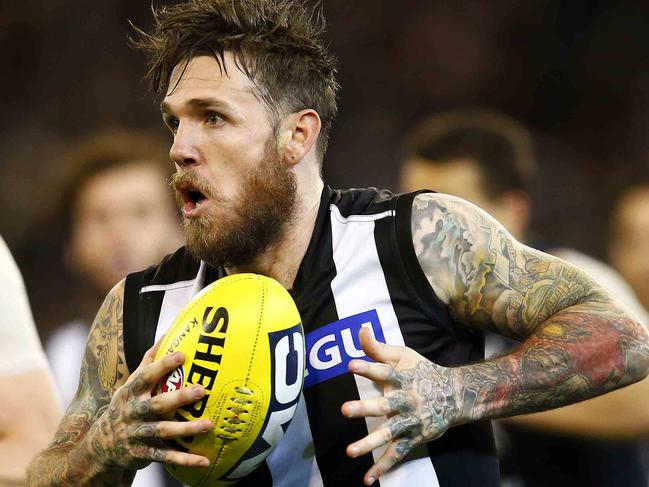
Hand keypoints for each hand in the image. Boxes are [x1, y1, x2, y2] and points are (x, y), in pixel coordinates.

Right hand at [84, 339, 212, 469]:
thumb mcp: (130, 385)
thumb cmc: (125, 407)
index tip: (182, 355)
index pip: (145, 376)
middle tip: (202, 390)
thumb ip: (147, 363)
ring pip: (163, 431)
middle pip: (157, 404)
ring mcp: (136, 434)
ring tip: (208, 424)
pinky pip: (165, 457)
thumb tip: (165, 336)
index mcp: (130, 393)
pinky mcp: (141, 454)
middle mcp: (132, 413)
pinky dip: (185, 459)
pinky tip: (204, 460)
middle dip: (179, 398)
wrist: (100, 446)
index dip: (162, 366)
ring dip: (186, 429)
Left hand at [341, 327, 459, 484]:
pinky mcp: (414, 438)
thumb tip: (360, 329)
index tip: (350, 364)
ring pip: (389, 434)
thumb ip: (378, 347)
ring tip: (350, 451)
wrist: (455, 394)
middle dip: (365, 408)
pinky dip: (383, 467)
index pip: (383, 371)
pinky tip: (367, 478)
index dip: (367, 367)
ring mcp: (410, 422)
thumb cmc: (421, 371)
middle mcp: (406, 400)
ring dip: (369, 443)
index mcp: (402, 378)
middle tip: (344, 409)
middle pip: (384, 405)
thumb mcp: (402, 356)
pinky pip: (397, 454)